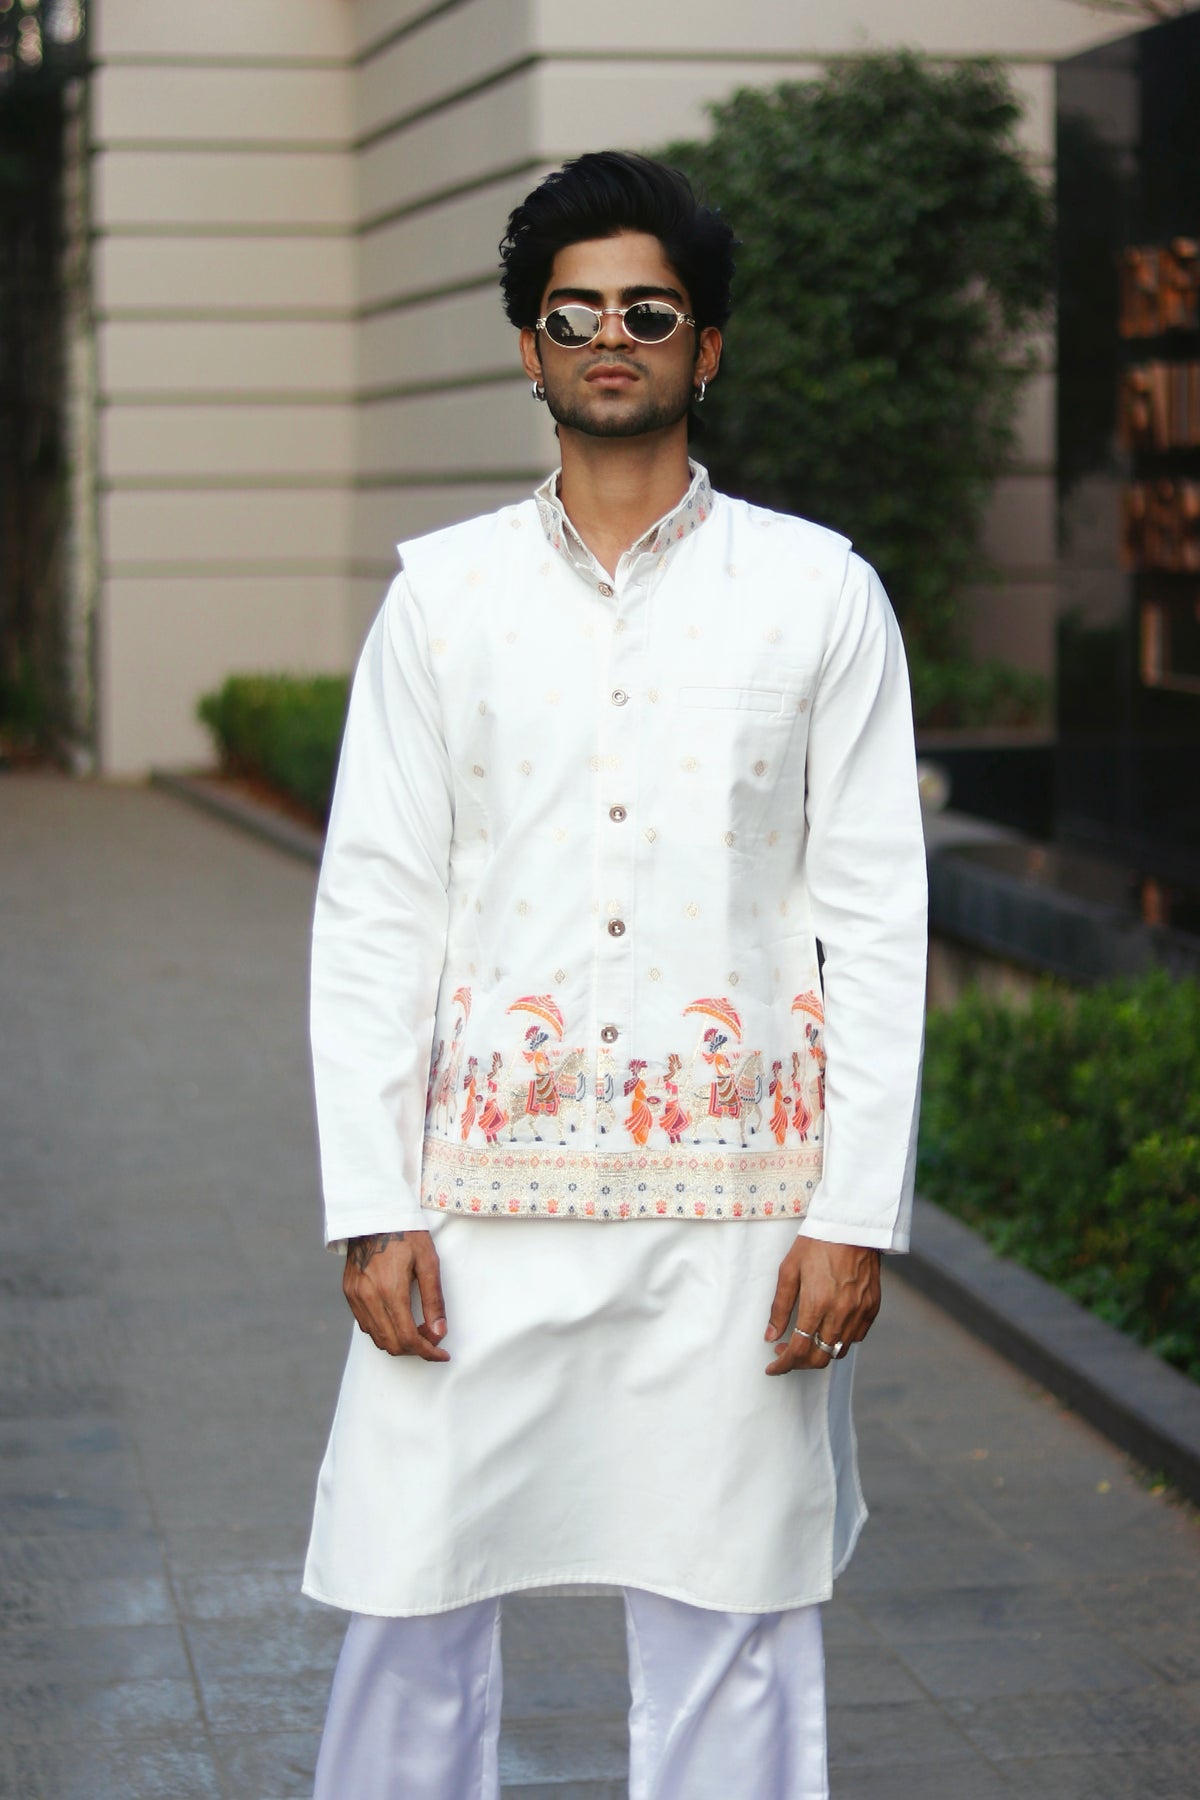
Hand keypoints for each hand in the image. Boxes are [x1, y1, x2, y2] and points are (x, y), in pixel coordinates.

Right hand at [343, 1230, 449, 1361]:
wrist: (374, 1213)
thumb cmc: (406, 1234)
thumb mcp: (428, 1262)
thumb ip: (433, 1300)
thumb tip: (439, 1332)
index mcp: (391, 1290)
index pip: (408, 1338)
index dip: (427, 1352)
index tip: (442, 1354)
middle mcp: (368, 1297)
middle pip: (392, 1343)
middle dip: (415, 1350)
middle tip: (432, 1340)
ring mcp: (355, 1296)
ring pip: (377, 1338)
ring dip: (399, 1343)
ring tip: (417, 1330)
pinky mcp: (348, 1292)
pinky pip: (365, 1324)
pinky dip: (382, 1331)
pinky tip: (397, 1320)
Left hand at [763, 1238, 880, 1375]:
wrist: (852, 1224)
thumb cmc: (816, 1243)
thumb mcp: (789, 1270)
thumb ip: (780, 1306)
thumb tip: (770, 1336)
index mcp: (817, 1303)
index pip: (798, 1349)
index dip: (783, 1364)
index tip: (773, 1368)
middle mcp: (841, 1313)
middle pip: (820, 1357)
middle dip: (800, 1363)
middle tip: (786, 1354)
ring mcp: (859, 1312)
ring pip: (839, 1350)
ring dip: (820, 1353)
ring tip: (806, 1340)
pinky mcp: (872, 1307)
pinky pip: (856, 1337)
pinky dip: (841, 1340)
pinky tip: (829, 1329)